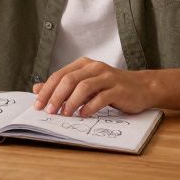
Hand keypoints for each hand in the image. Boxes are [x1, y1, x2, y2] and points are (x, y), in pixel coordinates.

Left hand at [31, 58, 156, 117]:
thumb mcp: (86, 84)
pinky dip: (90, 107)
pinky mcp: (119, 89)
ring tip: (64, 114)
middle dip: (56, 96)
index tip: (38, 105)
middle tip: (49, 111)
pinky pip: (101, 97)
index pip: (60, 75)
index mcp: (83, 64)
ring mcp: (107, 77)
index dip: (47, 90)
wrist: (142, 87)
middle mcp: (94, 67)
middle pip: (69, 79)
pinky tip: (83, 115)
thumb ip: (63, 86)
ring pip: (84, 87)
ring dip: (71, 102)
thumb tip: (37, 89)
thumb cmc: (111, 87)